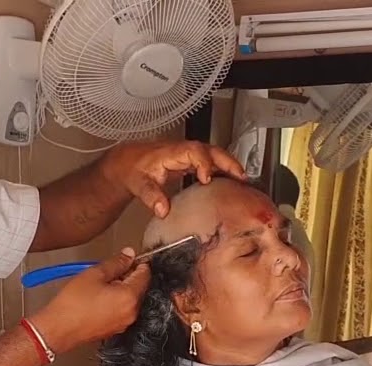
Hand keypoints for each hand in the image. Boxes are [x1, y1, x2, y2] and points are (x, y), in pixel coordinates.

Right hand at [27, 247, 149, 353]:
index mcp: (129, 297)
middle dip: (128, 276)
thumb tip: (128, 255)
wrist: (58, 329)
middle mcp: (131, 312)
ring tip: (101, 284)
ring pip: (130, 299)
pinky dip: (115, 302)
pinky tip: (99, 298)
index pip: (145, 274)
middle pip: (140, 288)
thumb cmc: (72, 305)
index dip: (138, 263)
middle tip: (110, 270)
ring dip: (121, 289)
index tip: (129, 258)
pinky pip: (121, 310)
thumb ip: (116, 263)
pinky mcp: (115, 329)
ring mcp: (124, 323)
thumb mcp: (94, 274)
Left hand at [99, 140, 246, 217]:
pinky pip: (211, 162)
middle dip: (227, 161)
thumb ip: (151, 196)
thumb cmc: (134, 169)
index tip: (206, 179)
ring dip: (229, 165)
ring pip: (214, 155)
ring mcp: (188, 155)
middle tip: (241, 176)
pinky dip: (223, 170)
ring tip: (243, 181)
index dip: (203, 163)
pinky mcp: (191, 162)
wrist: (128, 162)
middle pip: (211, 150)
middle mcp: (183, 151)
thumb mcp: (139, 184)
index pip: (194, 151)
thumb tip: (163, 210)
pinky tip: (231, 182)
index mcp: (172, 153)